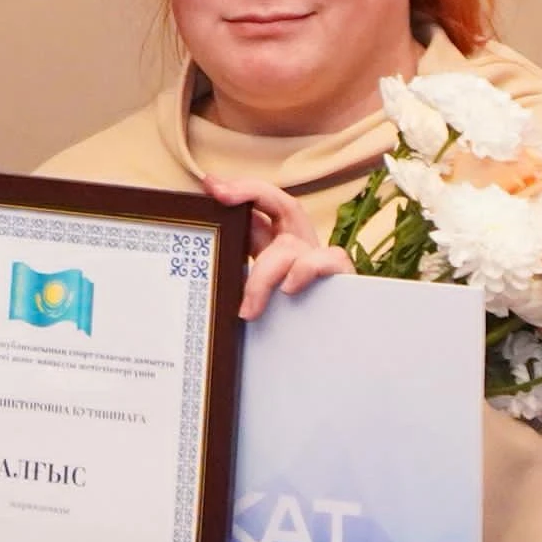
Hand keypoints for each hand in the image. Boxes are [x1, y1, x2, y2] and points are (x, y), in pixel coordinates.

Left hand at [188, 165, 346, 319]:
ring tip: (248, 309)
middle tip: (221, 196)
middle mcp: (301, 245)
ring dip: (263, 275)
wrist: (329, 357)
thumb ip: (238, 271)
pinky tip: (289, 289)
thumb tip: (200, 258)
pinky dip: (306, 269)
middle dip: (251, 192)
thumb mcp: (254, 293)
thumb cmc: (283, 322)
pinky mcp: (340, 277)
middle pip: (283, 203)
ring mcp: (320, 260)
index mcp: (279, 244)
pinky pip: (328, 259)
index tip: (210, 185)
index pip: (263, 205)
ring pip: (289, 246)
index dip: (239, 189)